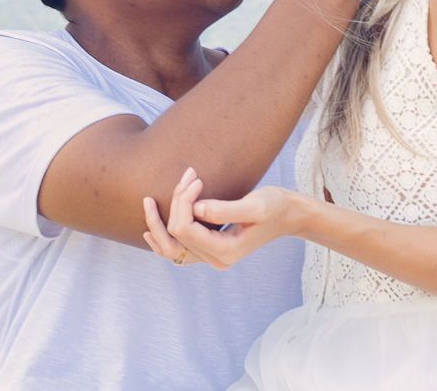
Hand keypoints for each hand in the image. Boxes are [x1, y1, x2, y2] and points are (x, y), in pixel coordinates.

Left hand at [142, 167, 300, 269]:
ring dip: (159, 223)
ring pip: (171, 248)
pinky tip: (149, 230)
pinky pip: (177, 251)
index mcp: (226, 251)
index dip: (182, 202)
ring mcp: (211, 257)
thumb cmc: (275, 206)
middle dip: (174, 204)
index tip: (195, 178)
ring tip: (148, 202)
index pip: (185, 229)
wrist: (289, 215)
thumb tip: (196, 209)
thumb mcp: (256, 205)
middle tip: (187, 177)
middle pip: (176, 236)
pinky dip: (162, 240)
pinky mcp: (210, 249)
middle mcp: (216, 260)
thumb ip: (225, 209)